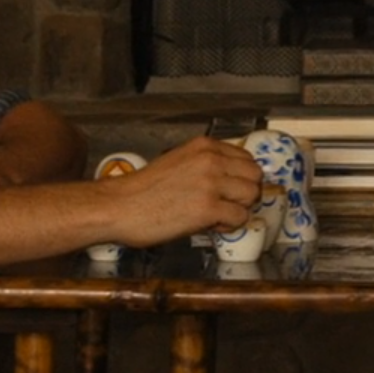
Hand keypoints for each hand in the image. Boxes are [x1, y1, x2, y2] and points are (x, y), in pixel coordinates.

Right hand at [96, 136, 262, 245]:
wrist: (119, 206)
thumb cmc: (142, 190)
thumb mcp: (178, 162)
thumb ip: (206, 165)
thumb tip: (230, 180)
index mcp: (204, 147)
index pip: (246, 158)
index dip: (241, 178)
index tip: (232, 189)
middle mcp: (211, 160)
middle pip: (254, 176)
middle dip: (245, 193)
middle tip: (228, 204)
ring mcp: (211, 183)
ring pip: (251, 196)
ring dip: (238, 209)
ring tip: (217, 215)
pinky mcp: (208, 208)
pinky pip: (239, 217)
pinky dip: (229, 226)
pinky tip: (210, 225)